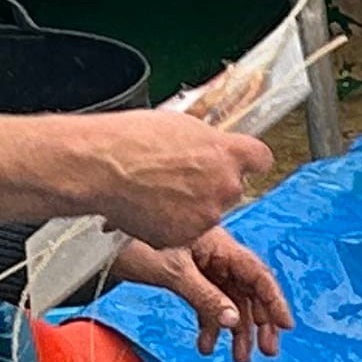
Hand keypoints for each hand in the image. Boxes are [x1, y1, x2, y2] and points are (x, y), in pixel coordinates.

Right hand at [57, 111, 275, 247]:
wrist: (101, 168)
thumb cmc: (131, 140)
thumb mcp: (180, 125)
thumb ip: (208, 141)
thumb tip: (213, 146)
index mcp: (227, 152)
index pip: (260, 159)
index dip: (246, 161)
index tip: (239, 162)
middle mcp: (225, 185)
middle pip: (232, 188)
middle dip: (211, 185)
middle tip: (179, 177)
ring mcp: (207, 214)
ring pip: (208, 212)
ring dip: (190, 206)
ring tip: (156, 191)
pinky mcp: (186, 236)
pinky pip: (185, 232)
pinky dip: (171, 224)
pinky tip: (148, 207)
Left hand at [111, 227, 291, 361]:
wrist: (94, 234)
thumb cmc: (131, 241)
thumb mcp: (173, 271)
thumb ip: (205, 296)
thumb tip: (232, 321)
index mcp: (220, 245)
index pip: (257, 274)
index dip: (274, 301)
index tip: (284, 327)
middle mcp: (216, 255)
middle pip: (248, 291)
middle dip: (259, 323)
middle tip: (266, 351)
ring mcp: (202, 265)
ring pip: (229, 300)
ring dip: (235, 330)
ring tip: (238, 358)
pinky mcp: (186, 275)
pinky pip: (207, 302)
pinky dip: (208, 324)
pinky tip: (204, 344)